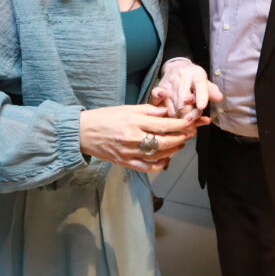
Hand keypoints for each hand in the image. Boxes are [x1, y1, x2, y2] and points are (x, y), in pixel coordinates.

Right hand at [79, 103, 208, 172]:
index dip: (180, 124)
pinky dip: (159, 165)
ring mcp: (129, 153)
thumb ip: (147, 110)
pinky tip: (166, 159)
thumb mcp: (126, 108)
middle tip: (189, 134)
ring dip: (173, 150)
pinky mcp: (125, 162)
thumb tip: (166, 112)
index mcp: (134, 122)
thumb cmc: (104, 117)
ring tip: (179, 144)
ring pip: (158, 155)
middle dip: (180, 138)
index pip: (164, 124)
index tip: (191, 122)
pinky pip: (146, 167)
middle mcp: (133, 139)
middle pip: (164, 142)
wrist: (83, 132)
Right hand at [150, 59, 222, 121]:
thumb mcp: (204, 81)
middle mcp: (181, 78)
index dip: (201, 96)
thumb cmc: (193, 77)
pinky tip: (169, 119)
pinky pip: (159, 105)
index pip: (200, 84)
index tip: (202, 107)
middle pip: (183, 103)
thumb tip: (219, 98)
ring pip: (172, 108)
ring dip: (178, 120)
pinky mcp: (158, 90)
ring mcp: (168, 84)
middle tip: (194, 126)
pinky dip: (164, 114)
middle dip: (189, 116)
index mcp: (195, 74)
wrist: (175, 67)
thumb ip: (211, 90)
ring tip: (185, 126)